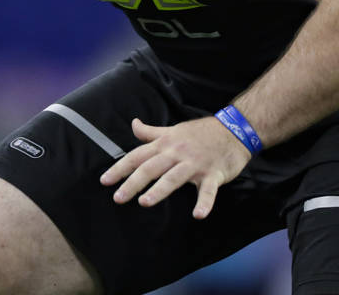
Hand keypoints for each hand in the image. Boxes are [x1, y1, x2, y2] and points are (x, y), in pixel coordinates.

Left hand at [99, 116, 251, 219]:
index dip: (120, 168)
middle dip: (133, 182)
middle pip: (151, 168)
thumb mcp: (173, 130)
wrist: (234, 129)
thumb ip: (151, 132)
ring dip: (160, 190)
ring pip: (174, 177)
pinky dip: (204, 203)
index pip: (138, 156)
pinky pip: (208, 190)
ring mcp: (195, 164)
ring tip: (145, 202)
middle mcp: (177, 153)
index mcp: (165, 144)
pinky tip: (198, 215)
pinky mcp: (213, 174)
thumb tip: (133, 124)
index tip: (105, 181)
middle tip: (118, 197)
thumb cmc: (201, 132)